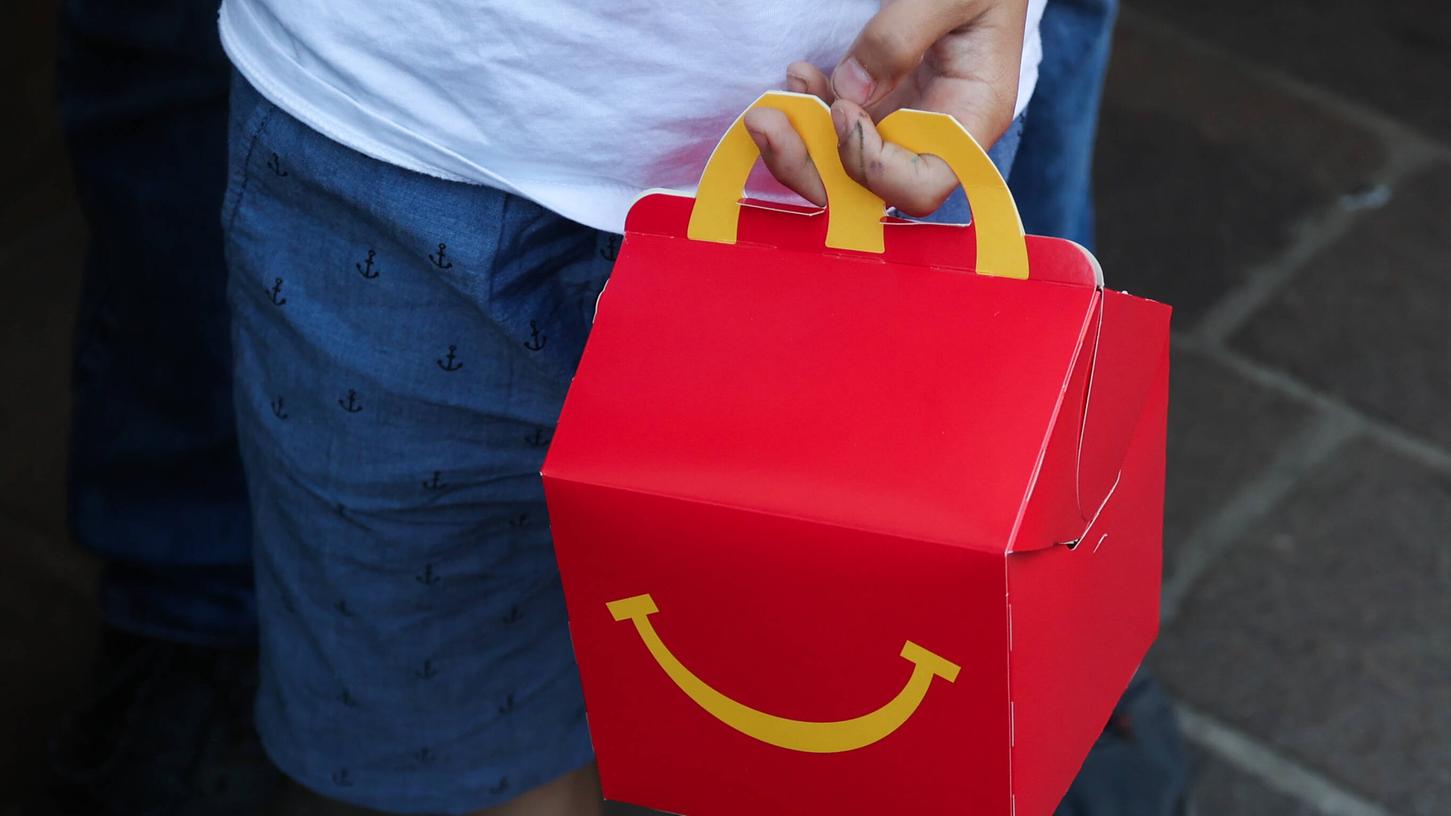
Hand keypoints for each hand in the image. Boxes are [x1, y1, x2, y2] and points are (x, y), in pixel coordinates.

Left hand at [744, 0, 1027, 216]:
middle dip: (811, 166)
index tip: (844, 111)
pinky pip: (835, 130)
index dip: (873, 166)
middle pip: (869, 191)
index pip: (921, 186)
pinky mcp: (879, 106)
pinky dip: (808, 111)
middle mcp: (936, 136)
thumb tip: (850, 90)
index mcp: (972, 119)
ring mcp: (903, 125)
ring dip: (798, 144)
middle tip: (766, 124)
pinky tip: (798, 75)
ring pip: (842, 167)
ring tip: (768, 107)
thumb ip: (902, 35)